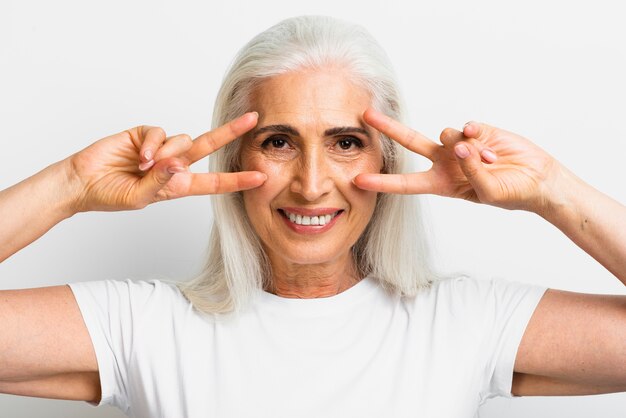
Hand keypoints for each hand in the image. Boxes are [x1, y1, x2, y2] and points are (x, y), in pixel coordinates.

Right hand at [68, 113, 265, 211]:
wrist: (83, 181)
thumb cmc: (112, 195)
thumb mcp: (140, 198)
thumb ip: (161, 183)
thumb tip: (178, 164)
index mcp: (180, 185)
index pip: (214, 183)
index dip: (237, 180)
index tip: (260, 177)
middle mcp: (175, 165)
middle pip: (209, 146)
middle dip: (231, 132)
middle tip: (253, 119)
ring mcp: (162, 148)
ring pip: (182, 140)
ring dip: (166, 154)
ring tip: (144, 167)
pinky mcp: (145, 134)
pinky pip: (160, 133)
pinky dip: (152, 145)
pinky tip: (138, 157)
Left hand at [354, 108, 561, 211]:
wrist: (538, 179)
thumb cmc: (511, 194)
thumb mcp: (488, 192)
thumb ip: (471, 171)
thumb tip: (458, 145)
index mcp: (442, 184)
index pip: (406, 183)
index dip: (383, 182)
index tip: (359, 179)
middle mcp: (445, 162)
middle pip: (410, 143)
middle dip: (389, 129)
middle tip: (366, 115)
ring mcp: (459, 145)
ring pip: (445, 134)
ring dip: (466, 149)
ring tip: (489, 162)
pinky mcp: (477, 131)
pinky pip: (466, 127)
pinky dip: (475, 135)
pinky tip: (489, 148)